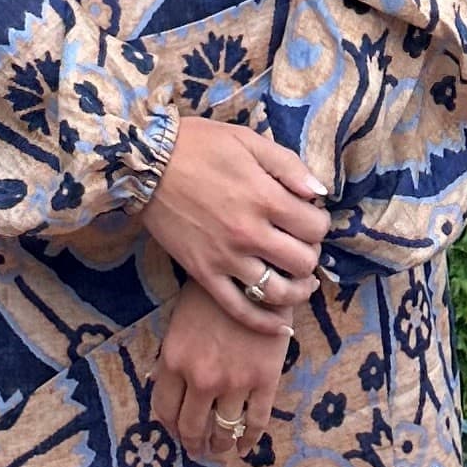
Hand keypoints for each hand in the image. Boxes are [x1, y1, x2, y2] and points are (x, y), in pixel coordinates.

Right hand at [143, 111, 328, 338]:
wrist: (147, 163)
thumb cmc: (200, 145)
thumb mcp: (248, 141)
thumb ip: (287, 165)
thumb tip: (319, 192)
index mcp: (264, 197)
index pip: (314, 226)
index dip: (319, 223)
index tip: (310, 217)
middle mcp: (249, 233)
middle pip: (302, 262)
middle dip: (310, 254)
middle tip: (301, 244)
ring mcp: (226, 258)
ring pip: (278, 292)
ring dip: (298, 290)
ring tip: (300, 281)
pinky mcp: (205, 274)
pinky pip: (240, 310)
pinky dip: (265, 323)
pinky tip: (281, 325)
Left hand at [154, 275, 292, 466]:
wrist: (255, 270)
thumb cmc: (212, 291)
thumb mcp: (180, 320)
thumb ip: (172, 356)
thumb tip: (162, 386)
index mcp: (174, 360)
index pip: (164, 411)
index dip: (170, 428)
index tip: (176, 432)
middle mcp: (201, 377)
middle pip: (192, 428)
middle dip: (193, 443)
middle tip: (198, 448)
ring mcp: (234, 382)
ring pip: (224, 431)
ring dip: (219, 446)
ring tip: (220, 449)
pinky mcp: (265, 379)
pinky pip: (255, 422)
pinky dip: (249, 441)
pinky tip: (245, 447)